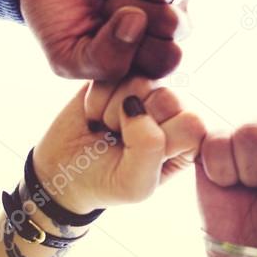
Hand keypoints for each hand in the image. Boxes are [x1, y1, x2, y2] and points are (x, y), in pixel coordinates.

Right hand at [19, 0, 188, 79]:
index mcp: (153, 54)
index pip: (169, 58)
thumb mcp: (68, 56)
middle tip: (101, 4)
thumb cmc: (57, 17)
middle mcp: (170, 20)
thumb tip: (139, 19)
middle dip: (121, 9)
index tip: (99, 34)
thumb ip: (105, 60)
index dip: (130, 44)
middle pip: (171, 21)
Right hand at [33, 78, 205, 215]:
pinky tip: (95, 114)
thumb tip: (135, 103)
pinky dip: (97, 98)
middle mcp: (173, 110)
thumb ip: (149, 148)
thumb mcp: (134, 184)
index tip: (138, 156)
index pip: (192, 124)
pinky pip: (112, 72)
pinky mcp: (120, 74)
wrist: (64, 171)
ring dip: (113, 111)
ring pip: (139, 82)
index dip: (161, 139)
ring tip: (107, 128)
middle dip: (133, 124)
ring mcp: (146, 89)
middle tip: (119, 141)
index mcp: (188, 140)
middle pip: (167, 98)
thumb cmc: (107, 181)